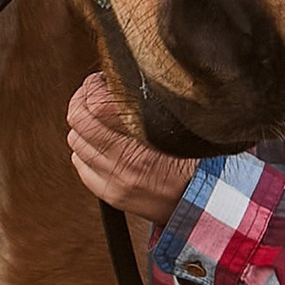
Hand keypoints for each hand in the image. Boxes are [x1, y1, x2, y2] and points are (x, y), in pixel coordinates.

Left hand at [67, 69, 200, 223]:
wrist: (209, 203)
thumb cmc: (202, 162)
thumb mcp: (184, 125)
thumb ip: (156, 104)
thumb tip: (126, 81)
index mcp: (147, 138)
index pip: (97, 104)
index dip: (94, 86)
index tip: (101, 81)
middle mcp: (127, 162)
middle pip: (79, 120)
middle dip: (82, 100)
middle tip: (92, 93)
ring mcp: (116, 180)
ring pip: (75, 141)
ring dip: (82, 126)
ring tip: (96, 118)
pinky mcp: (112, 195)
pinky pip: (80, 166)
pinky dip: (84, 151)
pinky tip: (99, 145)